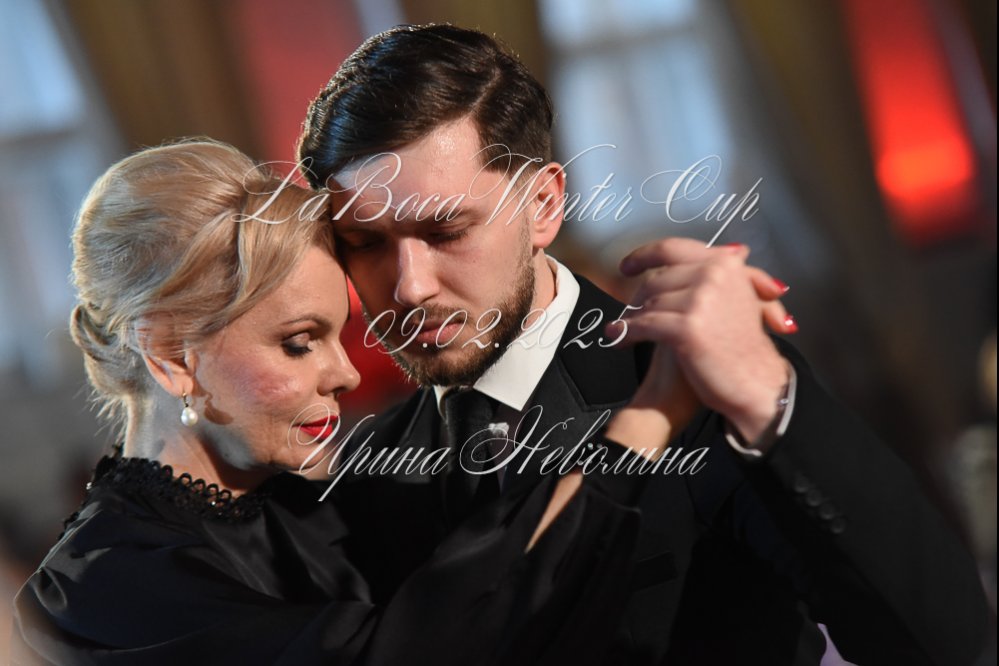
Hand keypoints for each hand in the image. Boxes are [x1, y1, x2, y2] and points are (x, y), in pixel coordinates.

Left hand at [606, 238, 790, 442]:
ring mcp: (701, 300)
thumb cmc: (745, 349)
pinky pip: (644, 324)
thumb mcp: (742, 298)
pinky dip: (626, 332)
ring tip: (622, 329)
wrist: (758, 386)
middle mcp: (713, 275)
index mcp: (724, 265)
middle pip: (656, 279)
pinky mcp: (687, 327)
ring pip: (648, 302)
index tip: (628, 266)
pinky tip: (618, 338)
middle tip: (627, 313)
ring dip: (630, 318)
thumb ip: (725, 274)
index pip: (673, 249)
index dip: (644, 255)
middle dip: (637, 299)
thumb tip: (734, 249)